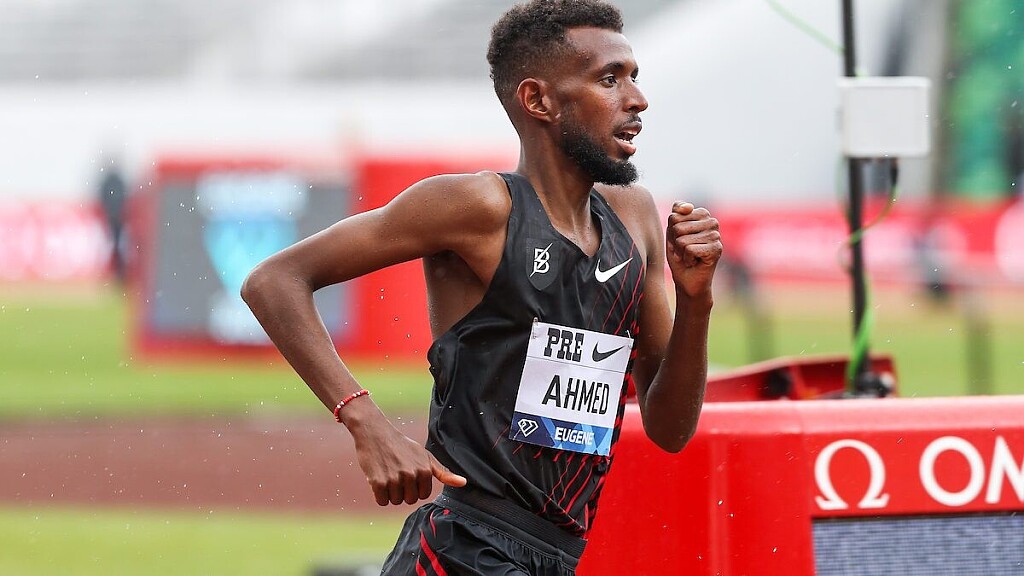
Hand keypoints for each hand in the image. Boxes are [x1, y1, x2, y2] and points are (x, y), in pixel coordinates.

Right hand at [350, 418, 466, 505]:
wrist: (375, 433)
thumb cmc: (401, 446)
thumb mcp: (425, 456)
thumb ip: (443, 472)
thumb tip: (464, 483)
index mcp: (425, 470)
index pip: (423, 495)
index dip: (414, 487)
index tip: (408, 473)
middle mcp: (411, 474)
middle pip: (410, 500)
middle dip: (403, 491)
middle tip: (396, 473)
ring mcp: (394, 479)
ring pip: (395, 501)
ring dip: (390, 492)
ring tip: (387, 474)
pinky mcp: (378, 482)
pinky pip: (382, 501)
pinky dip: (379, 494)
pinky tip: (378, 478)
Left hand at [665, 202, 722, 298]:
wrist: (687, 282)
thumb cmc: (679, 256)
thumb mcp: (672, 233)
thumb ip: (676, 215)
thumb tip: (688, 207)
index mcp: (701, 214)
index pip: (674, 216)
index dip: (671, 232)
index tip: (678, 241)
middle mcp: (712, 222)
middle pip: (678, 227)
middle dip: (675, 242)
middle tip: (684, 251)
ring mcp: (716, 235)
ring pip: (682, 239)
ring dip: (680, 252)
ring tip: (689, 257)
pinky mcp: (717, 249)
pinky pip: (689, 249)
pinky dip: (686, 259)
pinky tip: (694, 262)